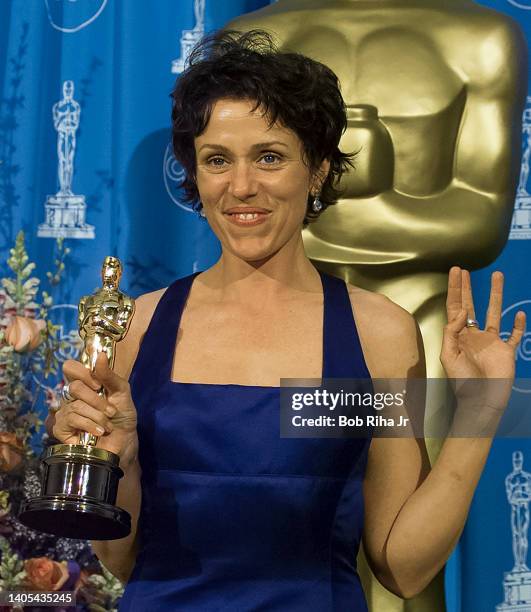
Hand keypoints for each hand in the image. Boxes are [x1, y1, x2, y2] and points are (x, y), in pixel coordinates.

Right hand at [53, 352, 137, 462]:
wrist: (123, 441)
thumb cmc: (122, 415)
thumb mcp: (121, 392)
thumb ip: (109, 375)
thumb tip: (101, 355)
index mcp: (85, 383)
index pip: (70, 367)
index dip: (83, 373)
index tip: (99, 385)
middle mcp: (72, 395)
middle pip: (75, 387)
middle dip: (97, 400)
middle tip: (110, 411)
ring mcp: (64, 411)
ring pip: (76, 406)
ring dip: (98, 416)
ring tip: (108, 425)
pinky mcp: (61, 428)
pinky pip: (71, 419)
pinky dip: (90, 425)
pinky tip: (98, 432)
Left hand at [440, 267, 525, 411]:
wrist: (479, 400)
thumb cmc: (461, 381)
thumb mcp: (448, 355)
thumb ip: (452, 331)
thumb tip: (462, 310)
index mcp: (458, 335)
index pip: (455, 307)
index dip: (455, 289)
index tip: (455, 272)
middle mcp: (474, 335)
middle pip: (471, 305)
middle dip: (467, 288)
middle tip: (464, 270)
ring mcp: (491, 342)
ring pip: (494, 312)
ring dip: (496, 295)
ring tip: (498, 276)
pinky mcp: (506, 351)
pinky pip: (514, 335)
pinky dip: (518, 326)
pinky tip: (519, 314)